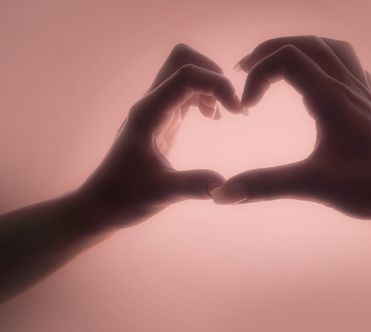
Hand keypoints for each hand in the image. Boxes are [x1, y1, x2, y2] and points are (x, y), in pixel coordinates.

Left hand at [79, 44, 240, 228]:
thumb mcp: (160, 194)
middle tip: (231, 106)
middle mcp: (151, 104)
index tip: (237, 112)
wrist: (104, 203)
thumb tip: (224, 185)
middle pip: (183, 60)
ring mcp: (157, 109)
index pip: (186, 76)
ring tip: (224, 114)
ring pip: (186, 72)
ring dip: (211, 84)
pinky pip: (187, 91)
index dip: (217, 84)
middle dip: (213, 74)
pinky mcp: (163, 118)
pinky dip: (206, 95)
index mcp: (149, 114)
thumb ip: (192, 186)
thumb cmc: (125, 197)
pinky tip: (213, 118)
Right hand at [212, 36, 370, 222]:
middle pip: (307, 44)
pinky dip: (330, 64)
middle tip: (244, 71)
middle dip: (270, 51)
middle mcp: (349, 88)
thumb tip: (219, 194)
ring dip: (302, 49)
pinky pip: (353, 69)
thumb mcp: (312, 185)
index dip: (257, 76)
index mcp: (332, 98)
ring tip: (280, 65)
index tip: (245, 109)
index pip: (286, 58)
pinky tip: (325, 83)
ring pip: (333, 50)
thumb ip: (264, 186)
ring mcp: (365, 95)